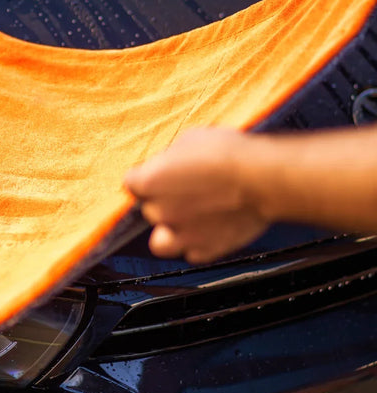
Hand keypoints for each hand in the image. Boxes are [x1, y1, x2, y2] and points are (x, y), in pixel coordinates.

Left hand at [124, 127, 268, 263]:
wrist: (260, 177)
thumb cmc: (226, 154)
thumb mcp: (187, 141)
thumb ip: (170, 160)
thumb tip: (169, 166)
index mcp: (148, 182)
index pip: (132, 183)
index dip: (147, 177)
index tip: (161, 174)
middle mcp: (158, 211)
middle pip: (149, 209)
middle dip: (163, 200)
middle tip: (187, 190)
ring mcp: (181, 234)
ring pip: (160, 240)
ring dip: (170, 230)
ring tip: (189, 216)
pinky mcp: (206, 249)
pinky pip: (191, 252)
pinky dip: (197, 243)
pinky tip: (209, 228)